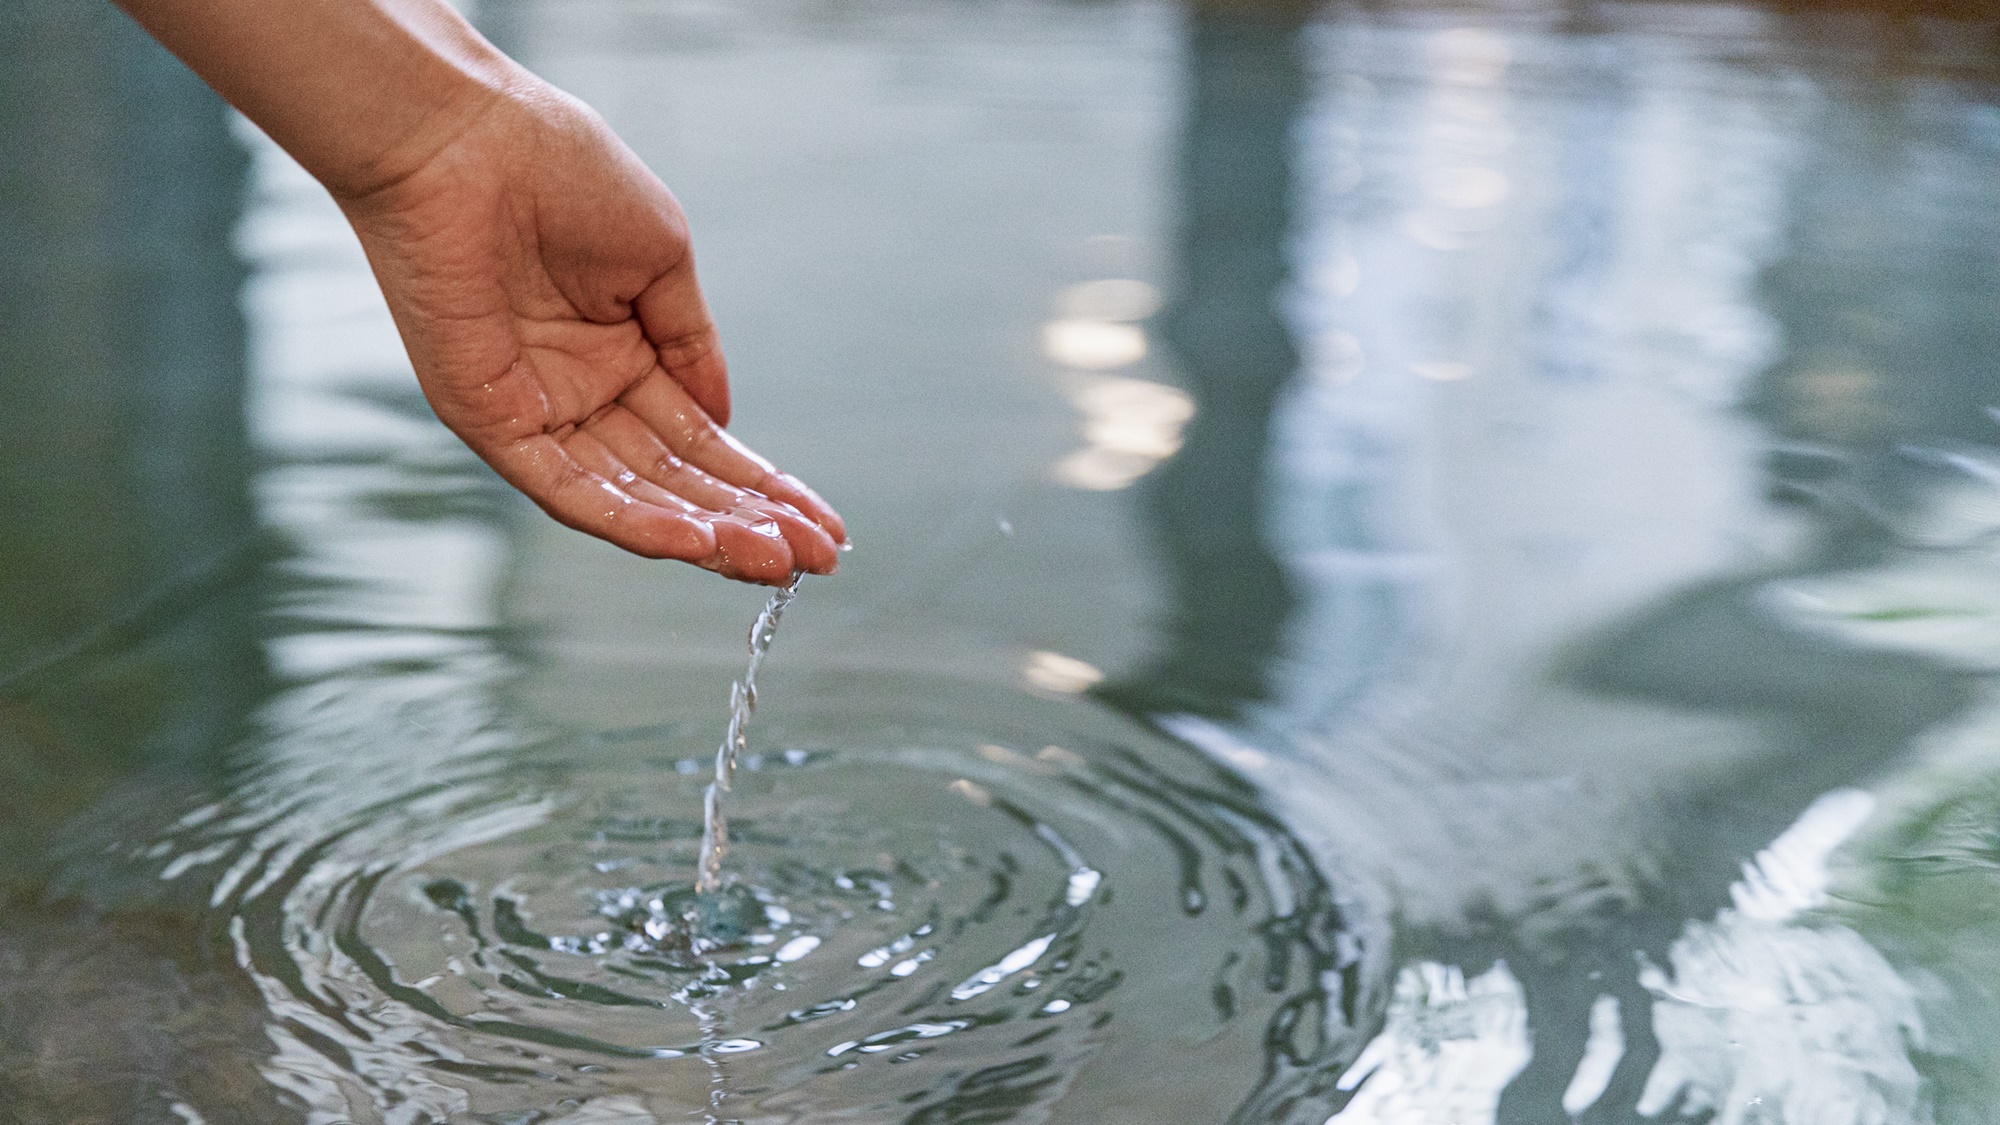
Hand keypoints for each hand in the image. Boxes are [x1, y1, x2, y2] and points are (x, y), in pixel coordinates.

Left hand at [334, 81, 843, 584]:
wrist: (465, 137)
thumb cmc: (557, 171)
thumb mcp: (661, 260)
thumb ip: (692, 345)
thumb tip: (725, 421)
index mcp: (622, 353)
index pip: (702, 439)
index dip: (764, 484)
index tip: (822, 525)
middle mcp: (580, 393)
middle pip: (676, 480)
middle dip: (749, 523)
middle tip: (817, 560)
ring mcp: (536, 412)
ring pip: (632, 498)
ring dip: (706, 535)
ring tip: (776, 561)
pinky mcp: (490, 421)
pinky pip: (568, 489)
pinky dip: (632, 521)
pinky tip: (695, 540)